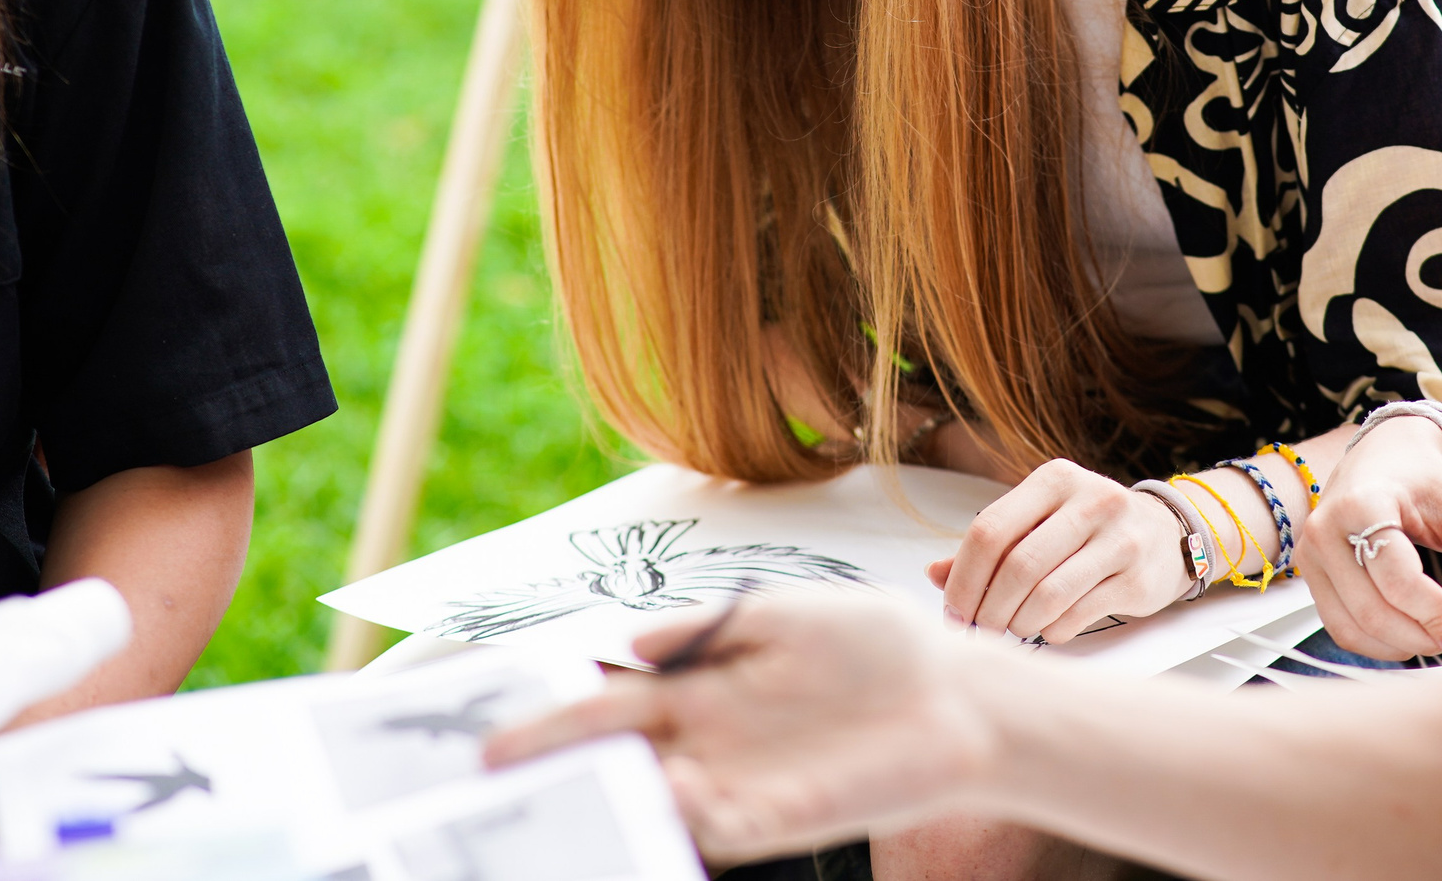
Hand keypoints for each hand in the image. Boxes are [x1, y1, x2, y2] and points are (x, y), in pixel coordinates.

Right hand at [482, 591, 995, 860]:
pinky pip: (712, 829)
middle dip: (549, 767)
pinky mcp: (777, 818)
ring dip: (605, 800)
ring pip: (648, 799)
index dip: (550, 711)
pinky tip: (656, 802)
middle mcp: (704, 738)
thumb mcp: (788, 613)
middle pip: (608, 757)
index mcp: (699, 684)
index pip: (606, 699)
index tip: (489, 718)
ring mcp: (736, 782)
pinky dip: (677, 822)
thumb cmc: (877, 645)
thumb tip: (630, 642)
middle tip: (485, 778)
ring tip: (556, 797)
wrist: (956, 695)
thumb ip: (711, 626)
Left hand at [930, 459, 1189, 642]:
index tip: (953, 608)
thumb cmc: (1088, 529)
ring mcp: (1119, 539)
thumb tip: (934, 573)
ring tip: (1012, 628)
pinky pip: (1078, 615)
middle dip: (989, 608)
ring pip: (1048, 595)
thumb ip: (991, 545)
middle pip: (1018, 566)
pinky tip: (1048, 628)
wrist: (1166, 534)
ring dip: (1019, 623)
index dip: (964, 577)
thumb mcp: (1041, 521)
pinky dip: (1052, 630)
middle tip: (979, 628)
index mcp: (1054, 479)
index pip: (990, 529)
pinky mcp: (1138, 578)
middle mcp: (1090, 501)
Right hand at [1296, 417, 1441, 660]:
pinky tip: (1408, 630)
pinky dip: (1377, 643)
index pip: (1397, 578)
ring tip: (1434, 634)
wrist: (1386, 457)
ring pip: (1352, 629)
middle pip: (1371, 611)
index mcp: (1363, 502)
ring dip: (1400, 646)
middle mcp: (1324, 528)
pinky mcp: (1308, 574)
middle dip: (1421, 637)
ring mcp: (1309, 553)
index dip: (1436, 615)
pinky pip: (1340, 628)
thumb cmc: (1427, 483)